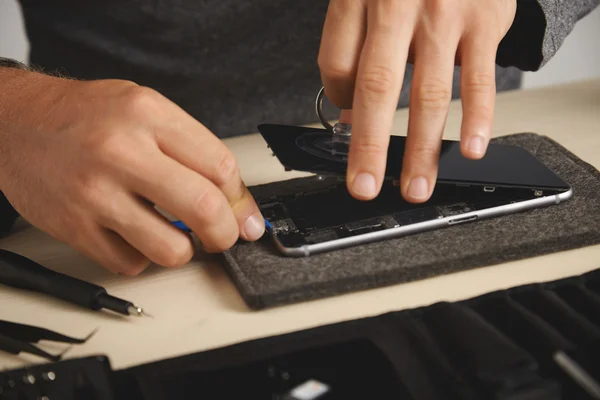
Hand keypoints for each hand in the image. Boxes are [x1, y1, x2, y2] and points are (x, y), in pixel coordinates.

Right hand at [0, 73, 264, 274]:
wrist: (15, 122)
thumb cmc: (85, 115)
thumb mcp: (145, 108)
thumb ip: (191, 147)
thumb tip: (234, 199)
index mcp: (148, 115)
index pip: (220, 167)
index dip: (240, 199)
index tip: (243, 214)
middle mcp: (122, 152)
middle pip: (204, 208)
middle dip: (225, 233)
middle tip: (223, 236)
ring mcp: (96, 193)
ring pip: (171, 248)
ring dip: (184, 250)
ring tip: (176, 235)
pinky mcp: (75, 227)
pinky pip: (130, 263)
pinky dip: (143, 256)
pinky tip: (136, 235)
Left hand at [318, 0, 516, 201]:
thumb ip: (356, 42)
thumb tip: (350, 106)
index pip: (336, 64)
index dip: (337, 102)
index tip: (345, 125)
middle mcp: (397, 5)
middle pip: (376, 87)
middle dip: (369, 146)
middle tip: (364, 186)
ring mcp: (444, 15)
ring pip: (428, 94)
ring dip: (421, 148)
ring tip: (415, 186)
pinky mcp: (483, 22)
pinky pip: (480, 79)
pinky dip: (478, 118)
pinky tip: (470, 149)